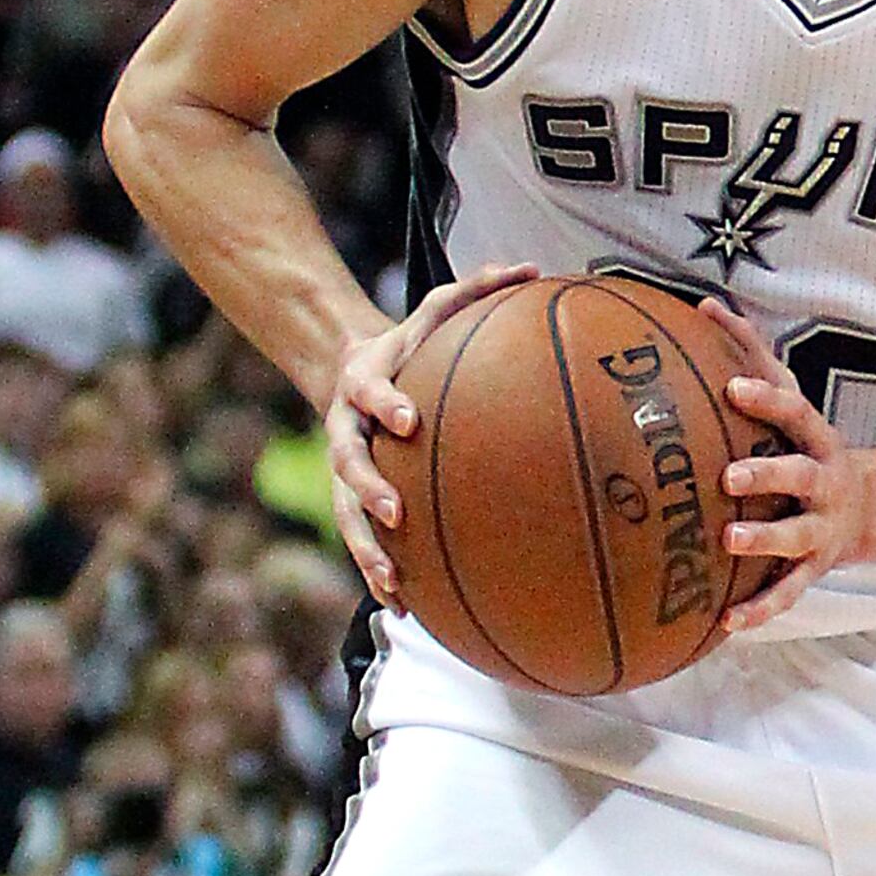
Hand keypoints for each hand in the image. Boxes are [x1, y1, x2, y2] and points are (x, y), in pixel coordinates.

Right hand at [324, 263, 538, 603]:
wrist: (349, 370)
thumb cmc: (412, 342)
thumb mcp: (435, 308)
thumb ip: (477, 288)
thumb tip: (531, 267)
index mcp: (365, 383)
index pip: (369, 391)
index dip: (384, 403)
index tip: (407, 419)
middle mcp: (346, 430)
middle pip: (348, 464)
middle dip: (368, 490)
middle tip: (396, 513)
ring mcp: (344, 470)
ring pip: (347, 516)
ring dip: (368, 552)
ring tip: (392, 585)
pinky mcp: (353, 501)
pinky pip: (363, 542)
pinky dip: (379, 573)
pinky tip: (405, 608)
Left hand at [706, 302, 861, 642]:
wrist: (870, 509)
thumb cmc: (808, 448)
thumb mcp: (793, 405)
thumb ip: (752, 356)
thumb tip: (702, 303)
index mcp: (816, 440)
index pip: (796, 412)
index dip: (769, 399)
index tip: (734, 387)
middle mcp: (825, 483)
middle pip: (801, 475)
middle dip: (768, 474)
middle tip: (728, 476)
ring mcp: (821, 529)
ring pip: (795, 537)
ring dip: (764, 539)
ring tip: (729, 539)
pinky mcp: (814, 568)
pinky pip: (787, 591)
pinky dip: (761, 609)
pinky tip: (729, 624)